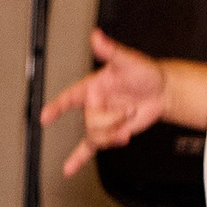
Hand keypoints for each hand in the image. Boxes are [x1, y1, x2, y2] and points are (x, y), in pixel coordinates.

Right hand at [42, 28, 167, 176]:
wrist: (161, 91)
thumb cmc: (144, 72)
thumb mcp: (128, 60)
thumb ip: (110, 50)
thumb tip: (96, 36)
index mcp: (92, 86)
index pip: (68, 97)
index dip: (56, 107)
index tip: (46, 116)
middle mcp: (93, 104)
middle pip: (90, 122)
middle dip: (113, 119)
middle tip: (129, 109)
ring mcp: (99, 120)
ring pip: (96, 136)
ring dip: (116, 131)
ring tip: (129, 120)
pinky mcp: (107, 133)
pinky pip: (88, 148)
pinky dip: (77, 159)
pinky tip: (68, 170)